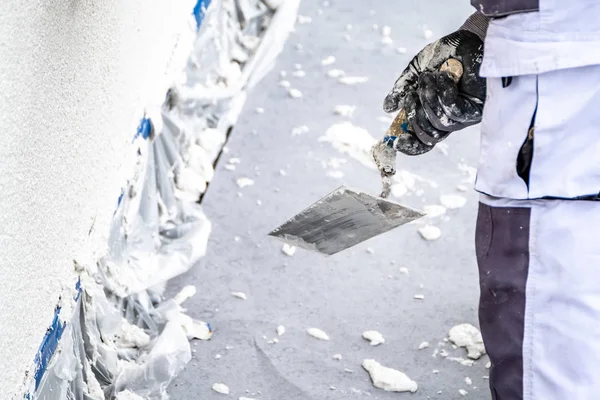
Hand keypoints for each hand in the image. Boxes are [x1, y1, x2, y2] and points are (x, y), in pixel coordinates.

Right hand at [383, 30, 485, 152]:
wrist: (467, 38)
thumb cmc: (444, 55)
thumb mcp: (415, 71)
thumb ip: (402, 90)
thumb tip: (387, 108)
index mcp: (431, 115)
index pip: (421, 141)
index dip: (409, 146)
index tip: (396, 142)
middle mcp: (447, 120)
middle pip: (428, 137)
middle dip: (414, 116)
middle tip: (411, 95)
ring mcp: (462, 117)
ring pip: (439, 123)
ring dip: (428, 98)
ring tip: (430, 76)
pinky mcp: (475, 108)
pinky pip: (453, 110)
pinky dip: (444, 92)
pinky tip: (445, 76)